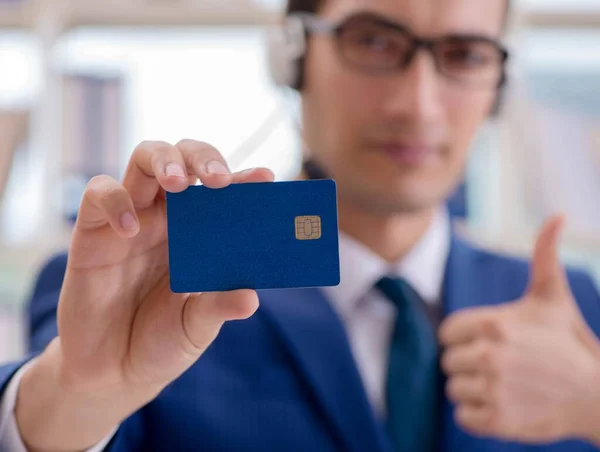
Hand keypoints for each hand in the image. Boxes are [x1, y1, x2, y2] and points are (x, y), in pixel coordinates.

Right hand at [16, 140, 274, 451]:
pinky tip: (130, 229)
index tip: (266, 179)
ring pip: (144, 160)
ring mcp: (132, 219)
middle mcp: (168, 217)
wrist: (113, 371)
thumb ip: (219, 307)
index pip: (224, 192)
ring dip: (163, 161)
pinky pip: (98, 195)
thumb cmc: (163, 340)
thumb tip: (250, 297)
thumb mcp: (197, 325)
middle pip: (184, 158)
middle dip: (202, 156)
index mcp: (201, 232)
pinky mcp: (93, 232)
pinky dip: (114, 202)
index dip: (244, 180)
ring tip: (179, 184)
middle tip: (219, 178)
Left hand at [440, 216, 599, 444]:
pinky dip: (477, 414)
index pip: (447, 333)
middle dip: (469, 363)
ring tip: (504, 385)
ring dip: (473, 389)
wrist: (597, 395)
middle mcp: (490, 355)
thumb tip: (558, 215)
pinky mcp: (499, 420)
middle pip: (448, 361)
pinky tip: (502, 405)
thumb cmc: (567, 341)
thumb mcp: (553, 296)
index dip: (464, 338)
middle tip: (501, 365)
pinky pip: (463, 416)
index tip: (489, 342)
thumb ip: (544, 254)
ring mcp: (494, 389)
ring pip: (454, 389)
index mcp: (493, 323)